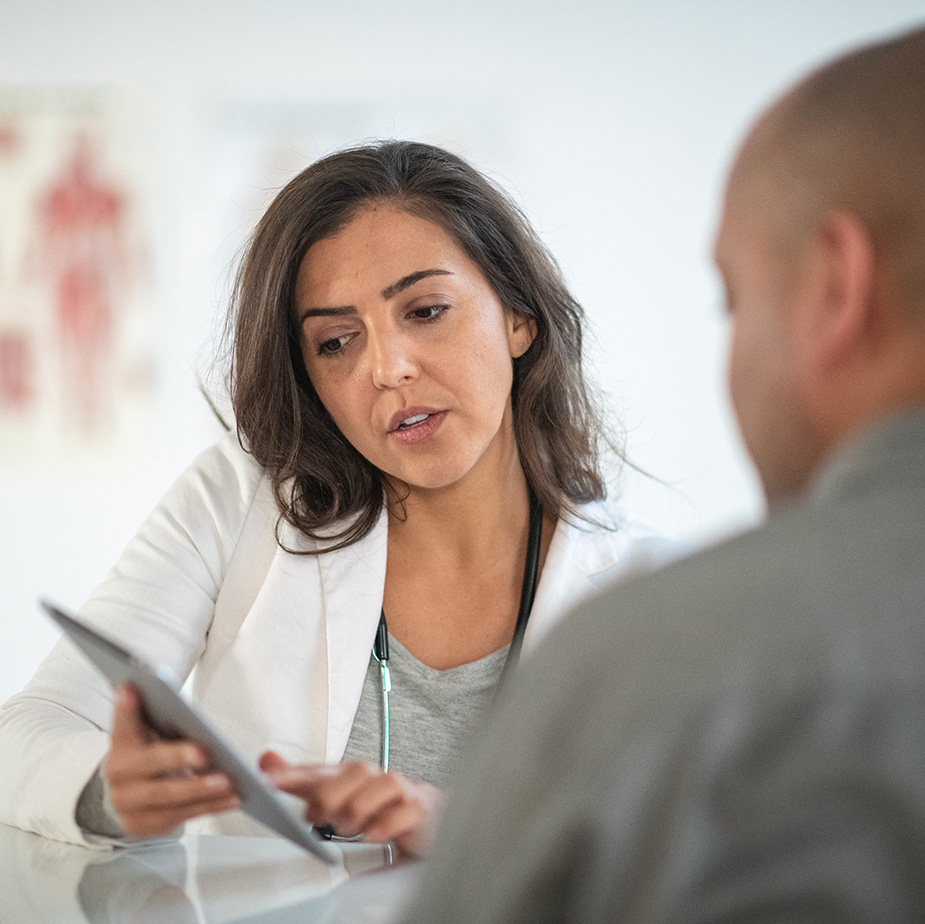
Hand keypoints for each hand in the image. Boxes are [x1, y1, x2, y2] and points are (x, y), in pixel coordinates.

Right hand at [103, 685, 240, 836]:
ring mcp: (129, 802)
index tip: (132, 688)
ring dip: (200, 789)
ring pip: (167, 796)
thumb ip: (156, 714)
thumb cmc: (151, 752)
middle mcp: (119, 773)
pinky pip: (182, 815)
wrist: (131, 797)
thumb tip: (160, 694)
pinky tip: (233, 798)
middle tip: (205, 752)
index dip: (126, 708)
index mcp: (121, 743)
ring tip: (227, 781)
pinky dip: (210, 806)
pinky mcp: (144, 824)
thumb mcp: (149, 732)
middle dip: (177, 757)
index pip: (123, 722)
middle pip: (149, 763)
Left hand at [259, 751, 444, 856]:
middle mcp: (374, 778)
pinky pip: (408, 809)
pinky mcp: (418, 809)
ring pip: (384, 784)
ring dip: (361, 805)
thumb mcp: (332, 793)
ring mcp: (399, 792)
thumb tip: (267, 759)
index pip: (318, 770)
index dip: (292, 774)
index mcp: (349, 775)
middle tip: (314, 815)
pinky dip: (389, 822)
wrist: (422, 813)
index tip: (267, 782)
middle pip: (355, 771)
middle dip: (332, 792)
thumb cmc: (374, 804)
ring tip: (345, 824)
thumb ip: (299, 780)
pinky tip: (373, 834)